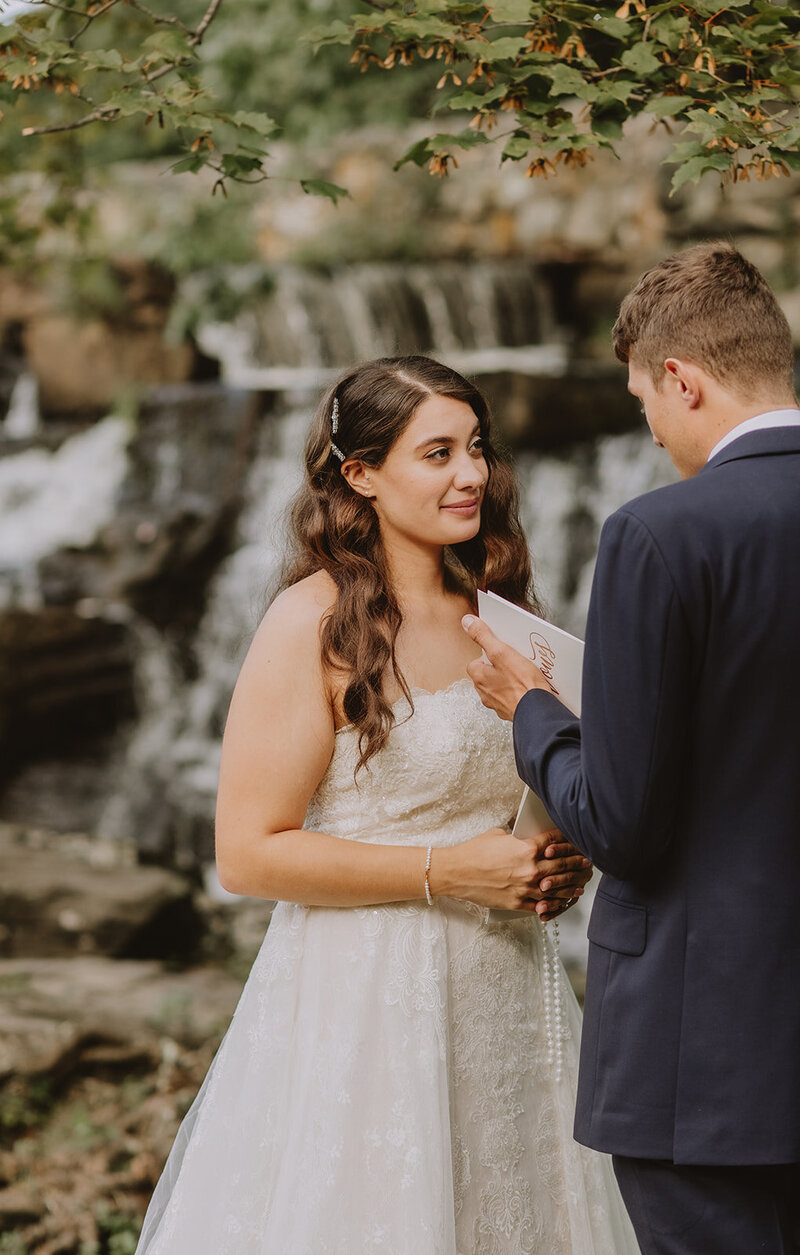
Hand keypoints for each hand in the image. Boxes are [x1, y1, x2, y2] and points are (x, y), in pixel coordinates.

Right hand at [432, 827, 591, 913]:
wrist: (456, 873)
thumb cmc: (474, 852)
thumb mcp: (498, 835)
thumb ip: (517, 836)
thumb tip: (526, 833)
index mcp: (526, 848)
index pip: (556, 843)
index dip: (569, 841)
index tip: (576, 841)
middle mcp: (530, 869)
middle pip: (561, 866)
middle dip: (576, 864)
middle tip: (587, 863)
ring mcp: (525, 888)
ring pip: (557, 889)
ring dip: (571, 887)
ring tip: (580, 886)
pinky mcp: (518, 903)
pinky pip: (542, 906)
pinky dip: (554, 905)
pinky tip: (561, 903)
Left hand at [462, 615, 553, 720]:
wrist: (538, 711)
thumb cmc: (522, 684)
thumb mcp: (501, 652)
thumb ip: (483, 637)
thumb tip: (467, 623)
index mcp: (479, 678)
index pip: (476, 662)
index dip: (488, 654)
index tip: (499, 651)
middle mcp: (485, 693)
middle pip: (487, 674)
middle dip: (499, 667)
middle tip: (514, 662)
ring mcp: (497, 703)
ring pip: (499, 686)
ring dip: (508, 680)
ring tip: (523, 674)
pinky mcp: (510, 710)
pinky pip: (511, 697)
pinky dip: (517, 691)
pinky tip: (528, 687)